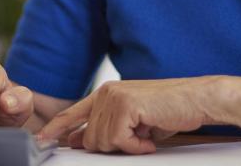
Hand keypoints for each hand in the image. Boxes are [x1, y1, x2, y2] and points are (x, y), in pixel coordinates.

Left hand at [38, 78, 214, 153]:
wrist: (198, 99)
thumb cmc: (170, 111)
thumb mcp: (133, 123)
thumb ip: (107, 128)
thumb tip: (80, 141)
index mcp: (105, 94)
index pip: (73, 113)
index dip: (56, 129)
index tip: (42, 140)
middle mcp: (105, 93)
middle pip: (90, 138)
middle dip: (113, 147)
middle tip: (137, 140)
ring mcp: (114, 97)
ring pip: (102, 141)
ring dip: (127, 146)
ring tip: (146, 135)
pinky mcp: (125, 105)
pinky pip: (118, 140)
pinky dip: (136, 146)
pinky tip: (149, 137)